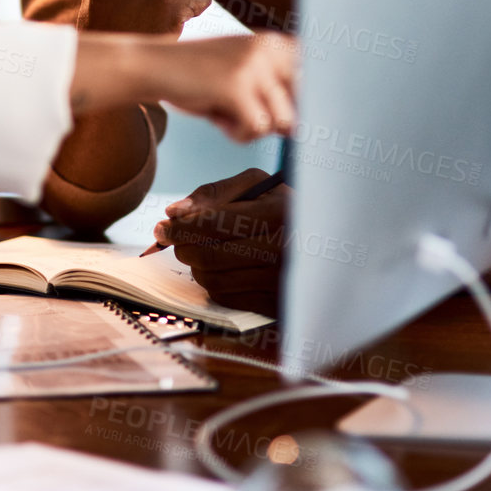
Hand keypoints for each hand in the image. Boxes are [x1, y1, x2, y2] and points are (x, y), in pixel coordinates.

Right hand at [152, 33, 297, 142]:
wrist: (153, 65)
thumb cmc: (197, 75)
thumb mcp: (242, 70)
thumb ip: (274, 88)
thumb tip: (306, 127)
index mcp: (275, 42)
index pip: (317, 81)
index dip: (306, 105)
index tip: (289, 117)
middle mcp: (270, 49)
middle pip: (305, 105)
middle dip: (280, 119)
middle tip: (248, 116)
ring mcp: (254, 67)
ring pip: (284, 121)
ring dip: (256, 128)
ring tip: (229, 116)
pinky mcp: (236, 87)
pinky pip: (256, 128)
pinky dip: (238, 134)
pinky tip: (219, 120)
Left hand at [152, 168, 288, 315]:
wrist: (327, 244)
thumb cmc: (283, 207)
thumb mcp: (257, 186)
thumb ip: (214, 193)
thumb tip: (174, 212)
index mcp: (277, 214)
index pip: (212, 223)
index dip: (179, 227)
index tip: (162, 227)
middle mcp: (281, 250)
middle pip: (207, 254)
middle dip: (182, 246)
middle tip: (175, 240)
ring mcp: (280, 281)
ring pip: (212, 279)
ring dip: (195, 265)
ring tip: (201, 251)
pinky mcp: (275, 304)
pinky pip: (225, 297)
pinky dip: (213, 282)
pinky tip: (222, 268)